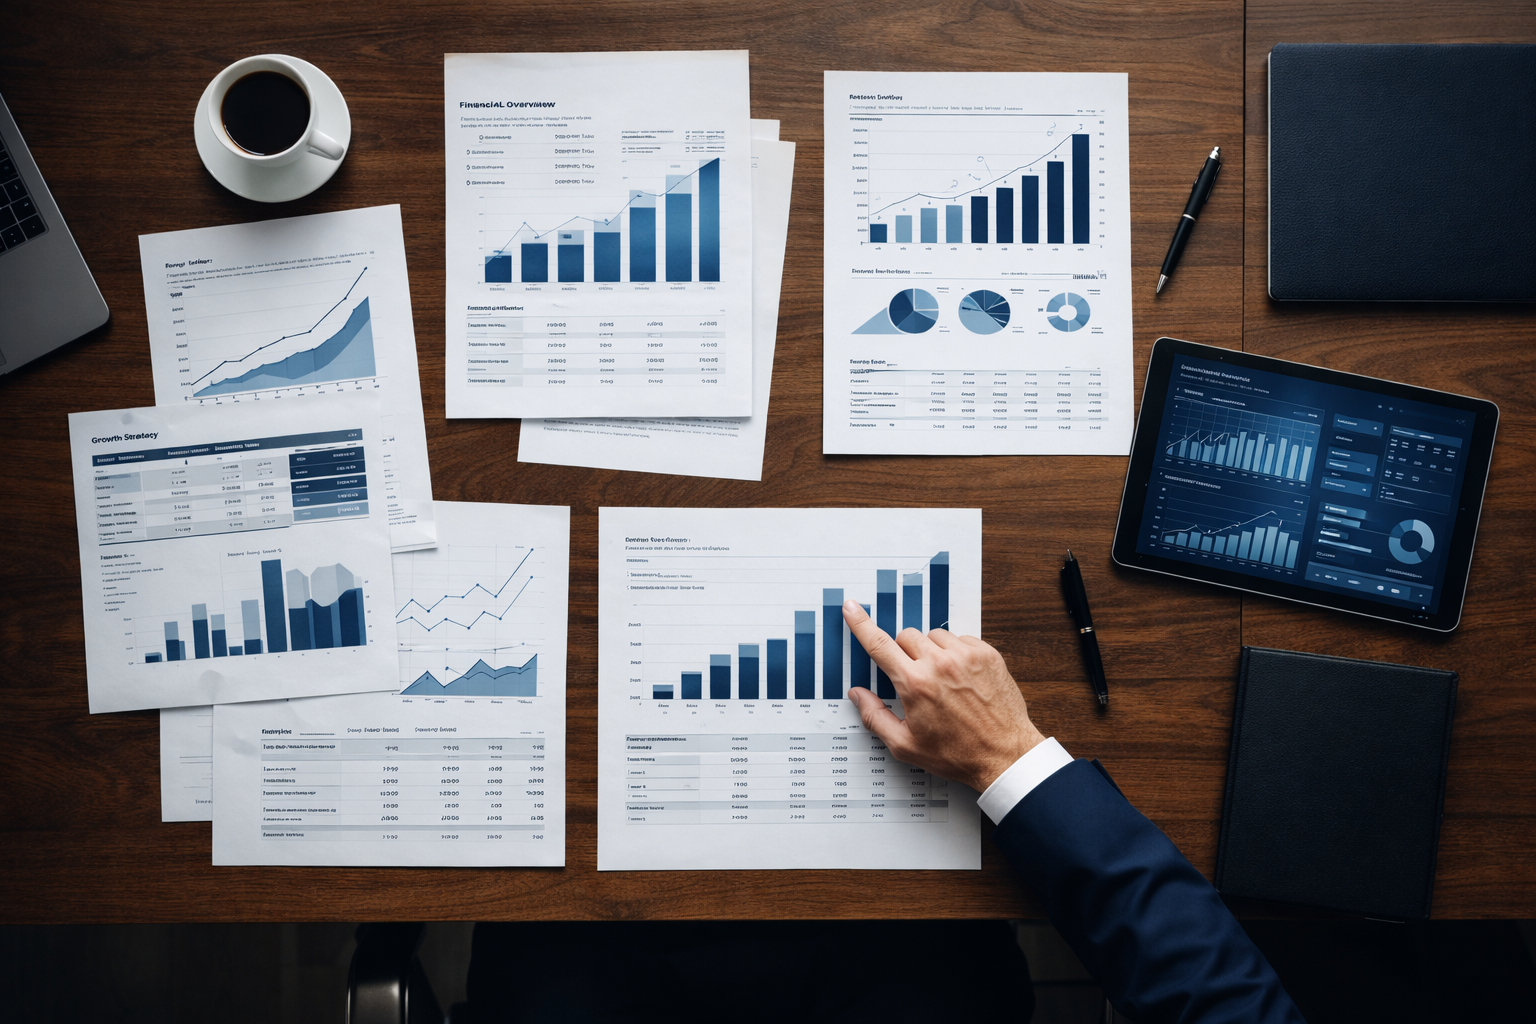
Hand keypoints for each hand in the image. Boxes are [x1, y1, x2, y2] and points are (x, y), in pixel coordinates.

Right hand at [843, 598, 1044, 791]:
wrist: (1004, 755)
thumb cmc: (957, 754)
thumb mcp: (906, 745)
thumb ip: (875, 717)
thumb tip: (858, 694)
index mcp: (915, 684)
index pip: (879, 645)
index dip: (861, 624)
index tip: (852, 608)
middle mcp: (939, 664)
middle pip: (905, 636)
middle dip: (903, 653)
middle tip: (914, 678)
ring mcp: (966, 656)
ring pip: (933, 635)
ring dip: (930, 651)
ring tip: (941, 680)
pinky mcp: (987, 654)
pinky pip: (960, 638)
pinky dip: (955, 652)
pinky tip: (960, 677)